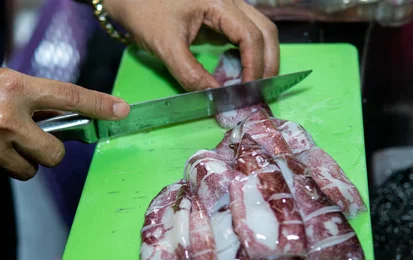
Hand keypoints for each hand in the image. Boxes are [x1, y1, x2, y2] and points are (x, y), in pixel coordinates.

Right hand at [0, 59, 129, 180]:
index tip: (121, 110)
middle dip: (49, 151)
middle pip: (55, 155)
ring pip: (28, 171)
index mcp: (13, 89)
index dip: (100, 105)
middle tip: (33, 142)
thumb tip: (47, 112)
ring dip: (18, 161)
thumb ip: (20, 94)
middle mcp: (8, 122)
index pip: (69, 98)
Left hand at [103, 0, 279, 90]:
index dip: (255, 66)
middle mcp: (230, 1)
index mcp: (219, 2)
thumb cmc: (144, 12)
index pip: (251, 36)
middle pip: (265, 31)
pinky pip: (245, 34)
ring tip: (254, 85)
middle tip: (260, 92)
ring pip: (259, 31)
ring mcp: (227, 7)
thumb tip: (214, 97)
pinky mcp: (220, 16)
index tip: (247, 91)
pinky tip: (241, 73)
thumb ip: (191, 74)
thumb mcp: (166, 46)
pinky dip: (248, 54)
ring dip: (261, 58)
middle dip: (268, 63)